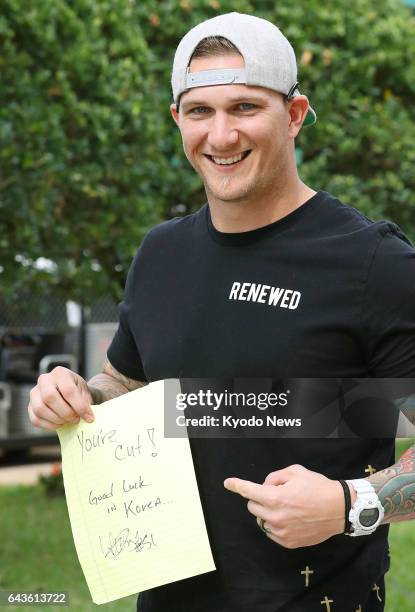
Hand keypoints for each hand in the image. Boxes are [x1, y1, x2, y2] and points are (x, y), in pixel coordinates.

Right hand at [28, 366, 94, 429]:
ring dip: (57, 420)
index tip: (89, 418)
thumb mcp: (85, 393)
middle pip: (49, 397)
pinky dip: (49, 425)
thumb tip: (87, 417)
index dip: (79, 406)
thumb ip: (85, 403)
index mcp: (60, 373)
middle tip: (76, 419)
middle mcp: (44, 380)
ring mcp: (34, 392)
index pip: (68, 390)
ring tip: (69, 421)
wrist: (71, 394)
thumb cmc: (79, 392)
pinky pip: (35, 419)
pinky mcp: (30, 406)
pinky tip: (60, 424)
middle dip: (66, 413)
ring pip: (40, 409)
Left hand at [224, 464, 345, 548]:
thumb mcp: (295, 472)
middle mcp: (275, 517)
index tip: (228, 483)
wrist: (339, 509)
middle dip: (259, 498)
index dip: (236, 485)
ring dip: (267, 512)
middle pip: (252, 506)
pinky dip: (276, 524)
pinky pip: (272, 532)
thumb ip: (275, 477)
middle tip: (276, 494)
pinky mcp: (288, 542)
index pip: (248, 491)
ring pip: (261, 520)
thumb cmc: (317, 487)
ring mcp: (281, 532)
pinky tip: (291, 518)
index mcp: (275, 497)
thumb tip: (265, 486)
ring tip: (287, 507)